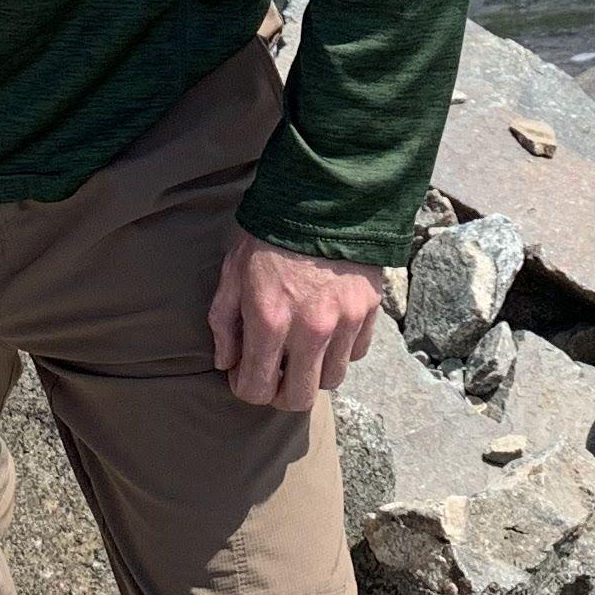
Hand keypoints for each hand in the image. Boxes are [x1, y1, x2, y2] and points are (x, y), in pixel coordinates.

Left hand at [206, 227, 382, 409]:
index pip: (257, 389)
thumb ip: (225, 323)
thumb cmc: (269, 233)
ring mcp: (345, 322)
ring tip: (302, 350)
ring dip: (313, 372)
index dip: (245, 387)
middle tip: (274, 372)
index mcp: (270, 321)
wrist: (324, 196)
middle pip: (298, 398)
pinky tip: (328, 330)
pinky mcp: (370, 310)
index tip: (243, 372)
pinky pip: (356, 353)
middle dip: (281, 393)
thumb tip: (226, 363)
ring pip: (331, 380)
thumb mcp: (233, 273)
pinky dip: (340, 350)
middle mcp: (310, 330)